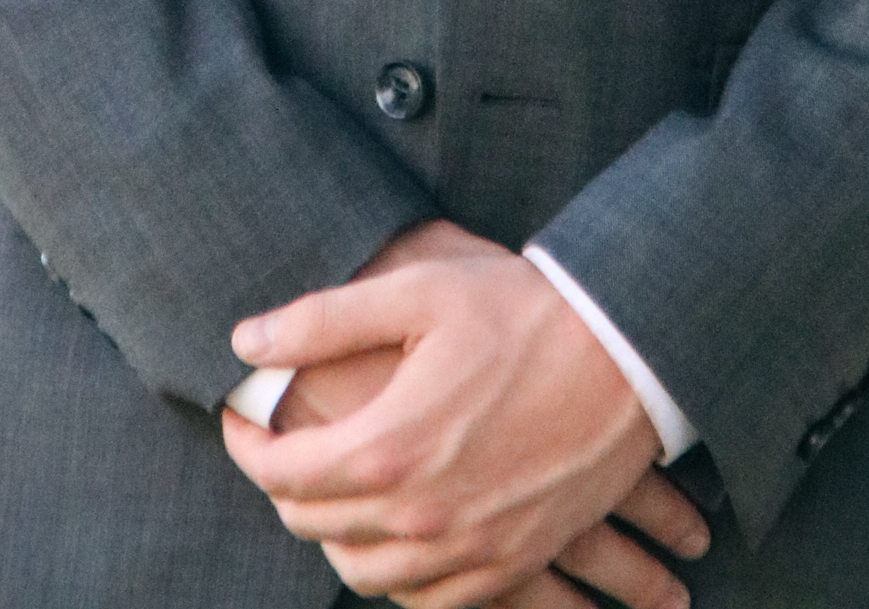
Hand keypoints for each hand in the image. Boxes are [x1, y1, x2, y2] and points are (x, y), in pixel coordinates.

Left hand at [222, 226, 709, 607]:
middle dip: (284, 485)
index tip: (240, 416)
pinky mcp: (510, 563)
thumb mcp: (419, 291)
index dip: (246, 444)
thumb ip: (323, 319)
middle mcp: (420, 516)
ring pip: (363, 574)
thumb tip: (245, 342)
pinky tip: (396, 529)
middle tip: (282, 443)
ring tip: (333, 484)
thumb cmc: (522, 311)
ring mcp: (467, 550)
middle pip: (313, 528)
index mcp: (388, 449)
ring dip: (334, 534)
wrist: (629, 353)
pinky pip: (427, 600)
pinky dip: (396, 572)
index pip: (280, 475)